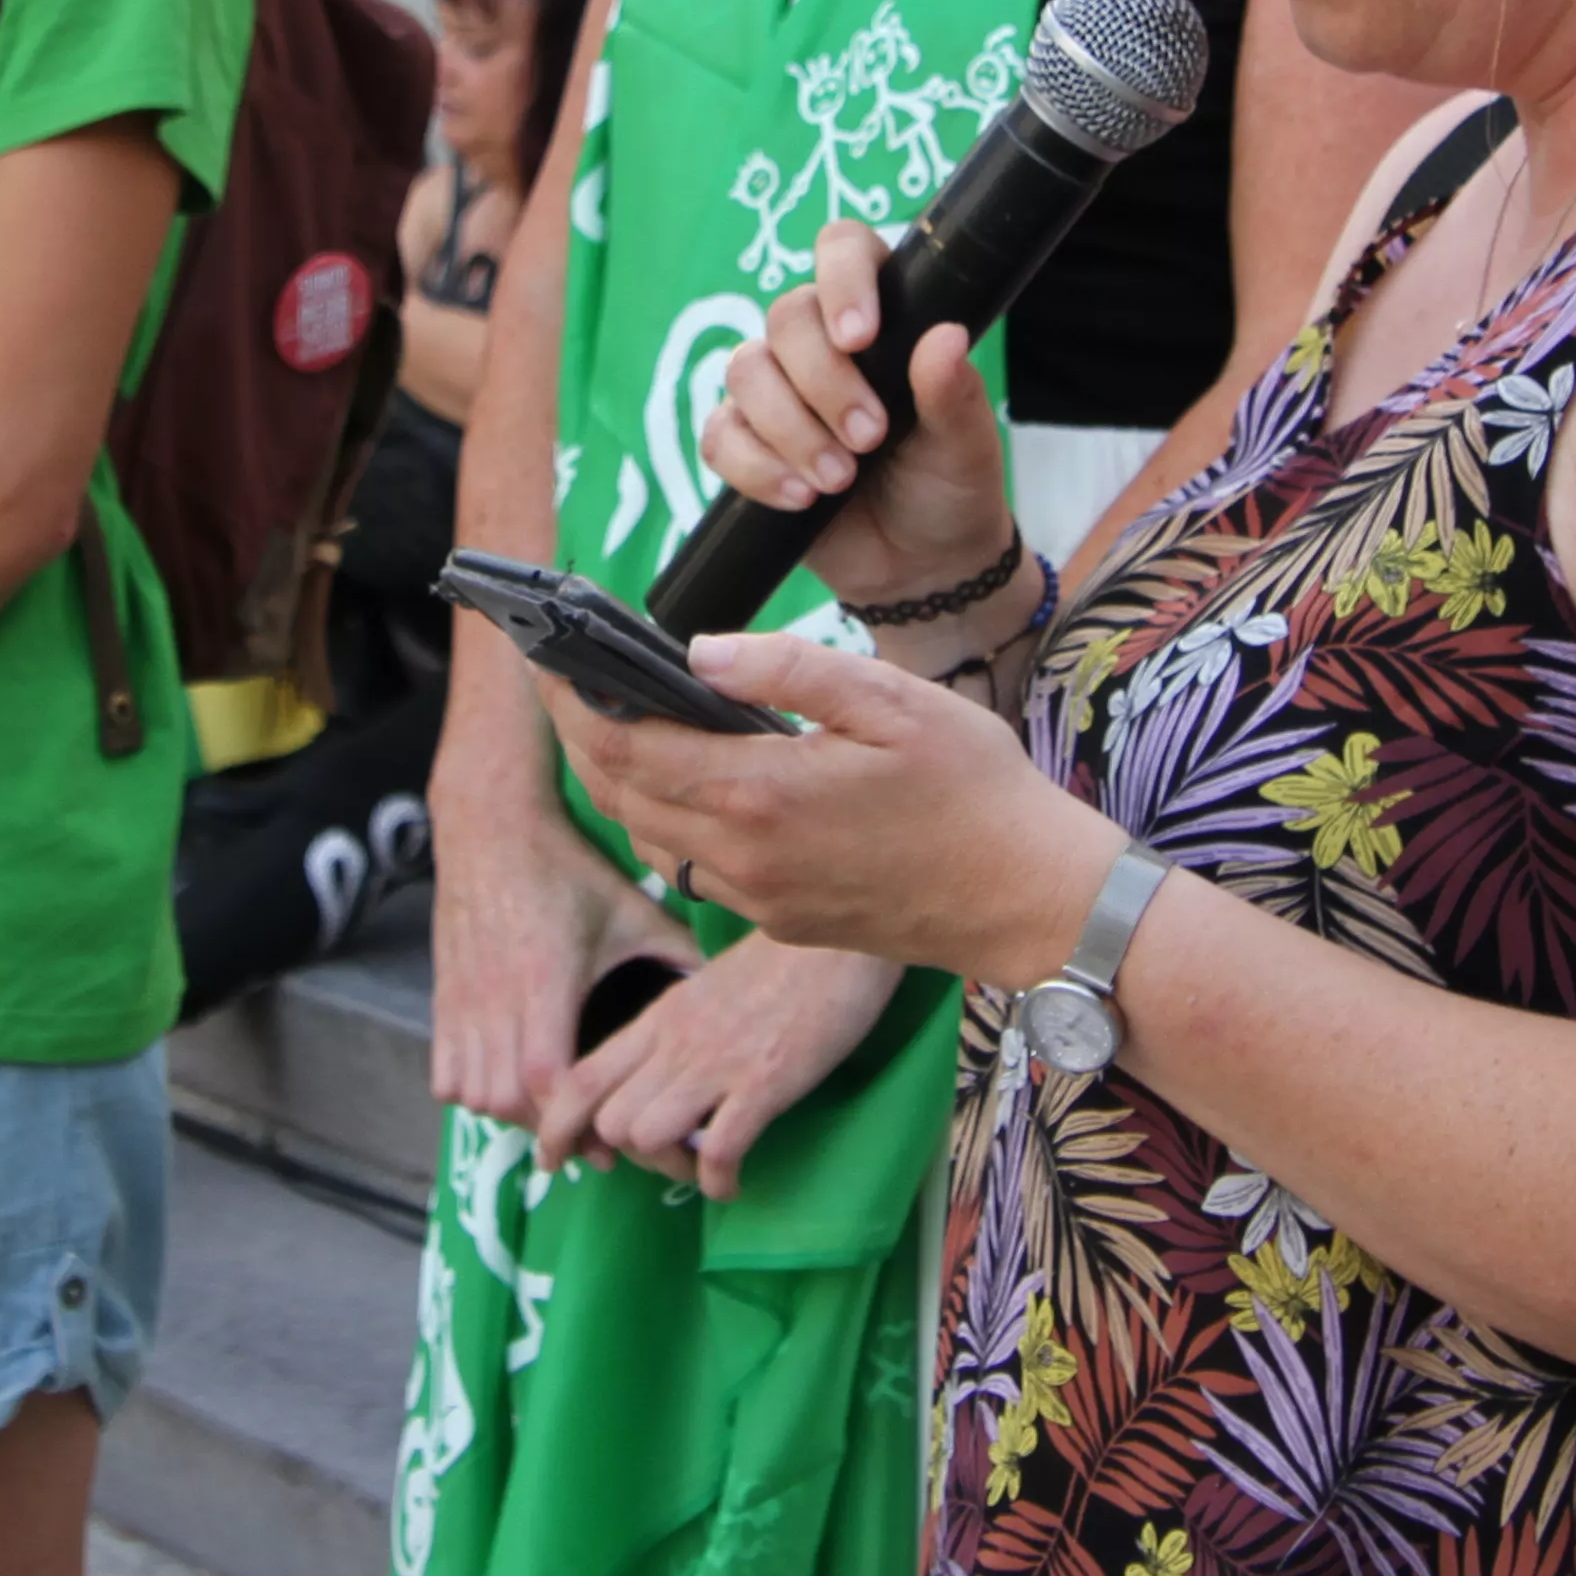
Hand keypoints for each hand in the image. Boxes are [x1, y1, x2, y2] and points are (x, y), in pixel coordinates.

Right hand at [426, 752, 696, 1134]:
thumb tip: (724, 987)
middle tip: (590, 1138)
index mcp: (546, 979)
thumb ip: (676, 950)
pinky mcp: (443, 1000)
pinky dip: (473, 1096)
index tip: (609, 1139)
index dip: (576, 1117)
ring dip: (513, 1115)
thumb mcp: (629, 909)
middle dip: (551, 1128)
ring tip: (553, 1114)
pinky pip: (446, 1076)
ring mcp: (464, 1002)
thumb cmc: (566, 871)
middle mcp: (497, 997)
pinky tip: (506, 1088)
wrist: (491, 831)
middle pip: (509, 1099)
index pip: (546, 1076)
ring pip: (475, 1094)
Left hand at [531, 932, 903, 1199]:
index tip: (562, 1158)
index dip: (559, 1128)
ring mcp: (716, 1064)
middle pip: (607, 1121)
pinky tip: (734, 1182)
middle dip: (629, 1156)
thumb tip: (664, 1073)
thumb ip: (680, 1029)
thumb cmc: (784, 963)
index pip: (579, 1079)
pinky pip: (717, 1152)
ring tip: (701, 1166)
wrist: (839, 944)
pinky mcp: (762, 1084)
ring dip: (671, 1168)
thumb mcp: (709, 989)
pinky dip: (718, 1182)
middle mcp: (675, 1043)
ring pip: (646, 1137)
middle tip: (668, 1157)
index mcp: (659, 1019)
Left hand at [556, 633, 1116, 987]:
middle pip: (620, 797)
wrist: (1029, 899)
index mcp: (758, 795)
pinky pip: (696, 873)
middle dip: (582, 738)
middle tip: (565, 685)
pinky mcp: (783, 922)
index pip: (624, 746)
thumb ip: (787, 668)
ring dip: (621, 786)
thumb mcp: (891, 699)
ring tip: (617, 724)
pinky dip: (668, 825)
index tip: (546, 661)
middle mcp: (743, 858)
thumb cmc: (975, 790)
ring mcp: (760, 901)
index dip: (572, 702)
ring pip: (652, 841)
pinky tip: (690, 785)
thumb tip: (695, 653)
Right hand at [702, 218, 1019, 612]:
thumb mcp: (966, 444)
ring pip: (745, 372)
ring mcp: (776, 392)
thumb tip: (945, 337)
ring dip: (792, 429)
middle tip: (870, 438)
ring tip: (839, 480)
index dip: (842, 278)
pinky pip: (720, 435)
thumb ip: (953, 392)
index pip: (843, 249)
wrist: (922, 566)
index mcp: (881, 316)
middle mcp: (819, 342)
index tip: (860, 336)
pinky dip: (756, 468)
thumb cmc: (950, 486)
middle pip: (785, 318)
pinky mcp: (745, 444)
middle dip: (824, 382)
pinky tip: (800, 499)